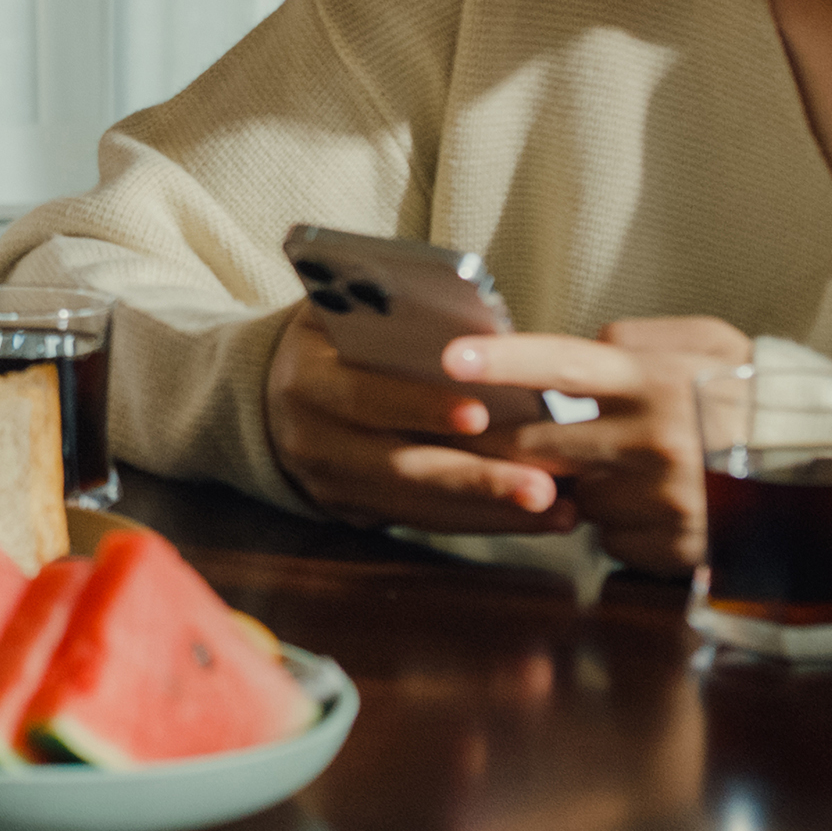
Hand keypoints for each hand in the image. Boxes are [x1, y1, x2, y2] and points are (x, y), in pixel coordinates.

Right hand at [263, 307, 576, 533]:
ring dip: (493, 511)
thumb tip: (473, 321)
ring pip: (420, 506)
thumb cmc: (331, 337)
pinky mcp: (357, 513)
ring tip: (560, 509)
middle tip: (541, 486)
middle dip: (474, 479)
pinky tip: (545, 518)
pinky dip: (487, 521)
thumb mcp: (339, 308)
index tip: (479, 415)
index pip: (364, 396)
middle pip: (398, 468)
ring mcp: (333, 486)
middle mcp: (314, 442)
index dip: (419, 407)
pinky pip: (427, 522)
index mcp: (308, 380)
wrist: (272, 394)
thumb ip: (388, 311)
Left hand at [442, 317, 747, 573]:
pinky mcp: (676, 549)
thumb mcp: (712, 343)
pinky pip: (613, 541)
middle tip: (517, 439)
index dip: (503, 361)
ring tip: (643, 472)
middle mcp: (654, 440)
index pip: (562, 364)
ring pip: (579, 497)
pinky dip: (626, 528)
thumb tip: (580, 346)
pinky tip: (663, 509)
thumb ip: (637, 339)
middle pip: (541, 447)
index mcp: (656, 380)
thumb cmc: (764, 396)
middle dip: (517, 446)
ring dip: (590, 488)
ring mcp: (664, 500)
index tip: (450, 358)